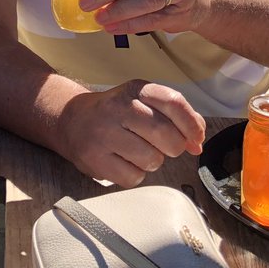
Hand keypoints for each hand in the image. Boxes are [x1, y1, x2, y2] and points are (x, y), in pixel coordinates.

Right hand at [59, 81, 205, 188]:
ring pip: (151, 159)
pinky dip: (134, 174)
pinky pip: (133, 177)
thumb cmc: (116, 114)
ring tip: (136, 151)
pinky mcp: (95, 158)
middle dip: (174, 147)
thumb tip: (197, 142)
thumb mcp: (143, 102)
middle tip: (164, 146)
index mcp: (136, 90)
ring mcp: (105, 133)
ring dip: (152, 161)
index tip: (195, 139)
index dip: (192, 125)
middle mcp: (119, 107)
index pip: (174, 102)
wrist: (71, 121)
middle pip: (166, 134)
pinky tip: (122, 161)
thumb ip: (175, 116)